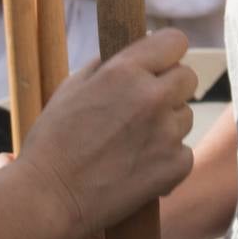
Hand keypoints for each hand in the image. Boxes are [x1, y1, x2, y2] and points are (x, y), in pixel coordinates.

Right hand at [11, 28, 196, 238]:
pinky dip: (167, 159)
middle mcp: (152, 97)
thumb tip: (136, 53)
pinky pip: (184, 151)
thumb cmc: (53, 141)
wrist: (49, 197)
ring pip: (185, 116)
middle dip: (169, 88)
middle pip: (188, 77)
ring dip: (167, 124)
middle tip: (143, 107)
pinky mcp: (175, 166)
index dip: (166, 52)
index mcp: (125, 70)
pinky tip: (138, 166)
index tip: (157, 64)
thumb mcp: (73, 86)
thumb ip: (109, 65)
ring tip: (133, 142)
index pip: (175, 41)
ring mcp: (167, 133)